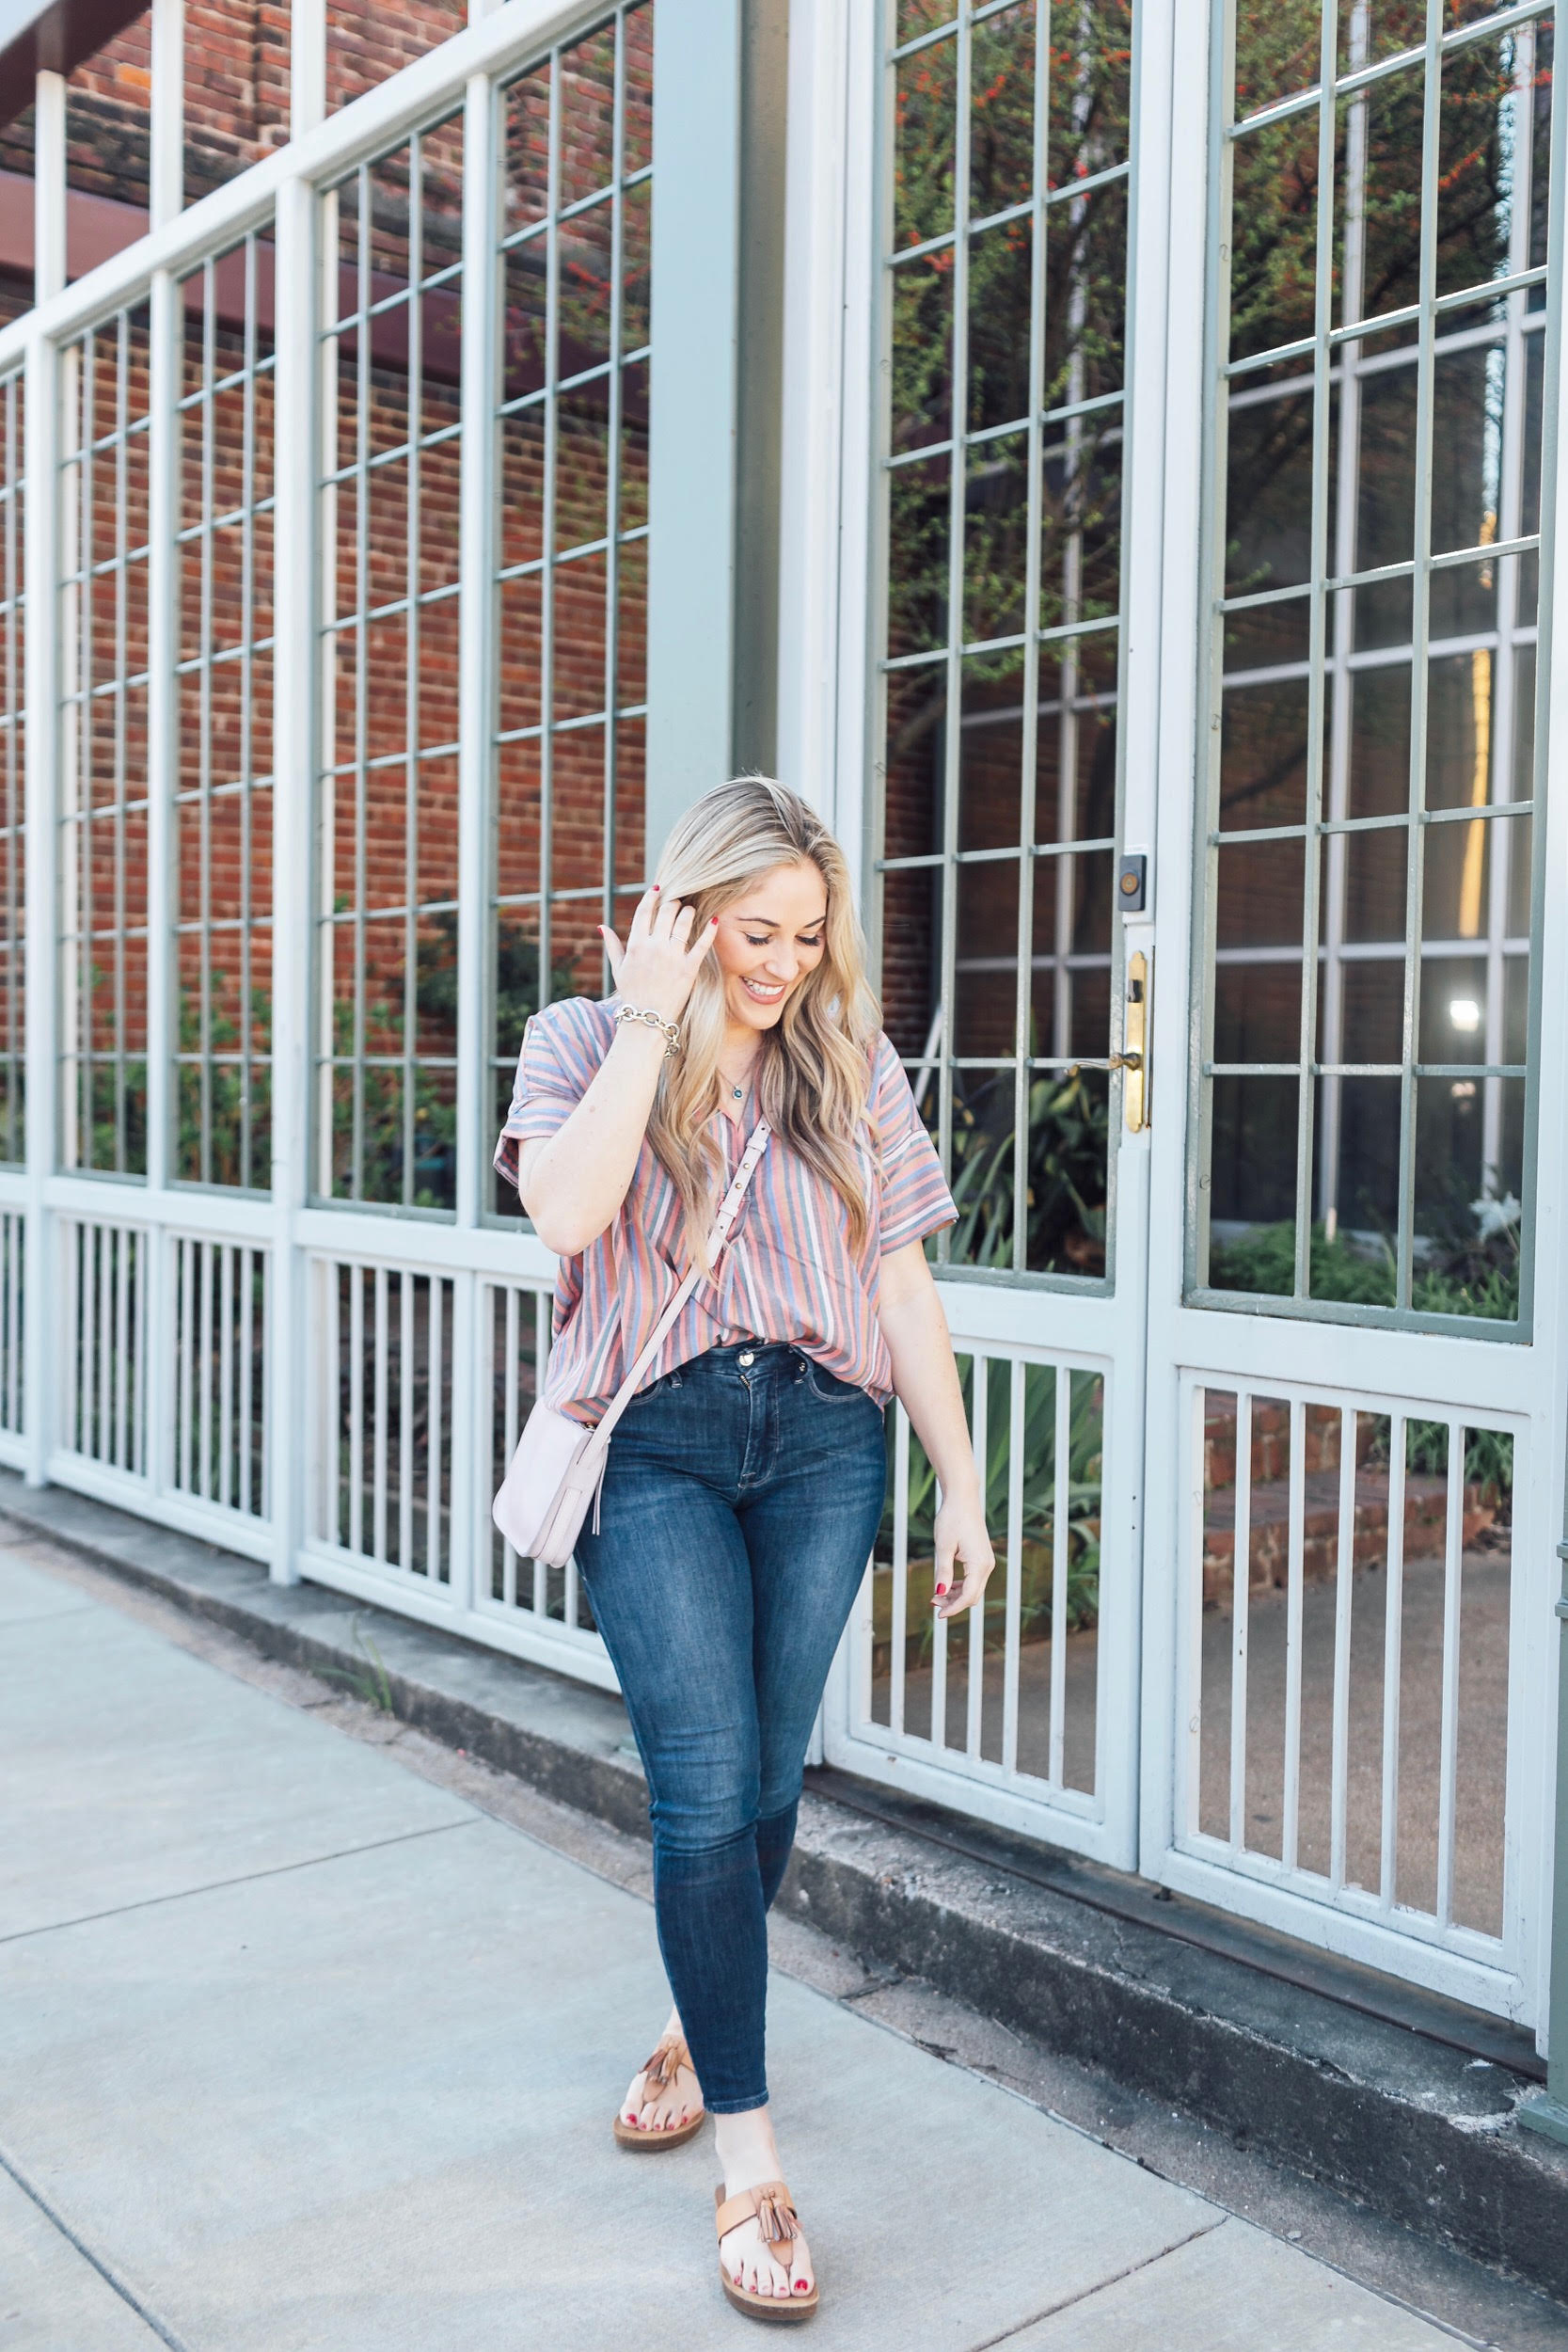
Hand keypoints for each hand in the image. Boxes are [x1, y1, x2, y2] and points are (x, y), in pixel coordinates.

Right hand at [600, 887, 718, 1025]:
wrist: (647, 1018)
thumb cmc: (631, 993)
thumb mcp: (618, 969)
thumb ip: (612, 945)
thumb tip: (602, 927)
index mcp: (636, 945)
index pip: (644, 912)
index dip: (651, 897)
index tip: (658, 890)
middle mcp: (654, 947)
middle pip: (666, 913)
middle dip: (672, 902)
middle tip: (677, 901)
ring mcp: (672, 957)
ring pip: (683, 923)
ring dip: (688, 912)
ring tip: (689, 910)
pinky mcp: (689, 969)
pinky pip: (701, 945)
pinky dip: (708, 931)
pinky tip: (713, 921)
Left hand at [932, 1489, 994, 1620]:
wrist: (963, 1499)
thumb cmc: (952, 1519)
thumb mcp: (943, 1546)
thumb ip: (942, 1571)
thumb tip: (939, 1593)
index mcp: (979, 1564)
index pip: (968, 1596)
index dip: (953, 1608)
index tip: (938, 1615)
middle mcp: (987, 1565)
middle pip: (973, 1596)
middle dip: (954, 1603)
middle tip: (933, 1603)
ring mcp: (986, 1562)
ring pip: (973, 1589)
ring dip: (956, 1596)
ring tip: (936, 1594)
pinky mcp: (982, 1558)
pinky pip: (973, 1580)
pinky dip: (960, 1586)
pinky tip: (946, 1585)